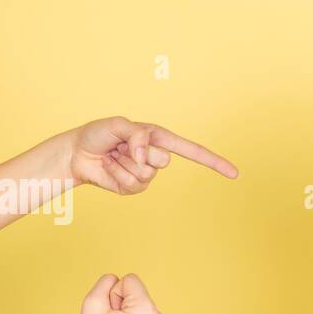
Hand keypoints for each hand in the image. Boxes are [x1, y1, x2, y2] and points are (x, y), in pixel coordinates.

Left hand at [68, 116, 238, 194]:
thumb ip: (137, 136)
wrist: (78, 153)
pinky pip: (133, 186)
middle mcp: (155, 156)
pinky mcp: (133, 188)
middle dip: (139, 154)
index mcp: (159, 139)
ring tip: (112, 156)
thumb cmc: (98, 134)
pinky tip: (109, 167)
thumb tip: (145, 157)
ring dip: (124, 165)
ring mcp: (145, 174)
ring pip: (145, 175)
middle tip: (120, 147)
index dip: (214, 162)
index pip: (192, 151)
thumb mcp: (118, 125)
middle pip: (162, 162)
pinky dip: (117, 175)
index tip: (234, 173)